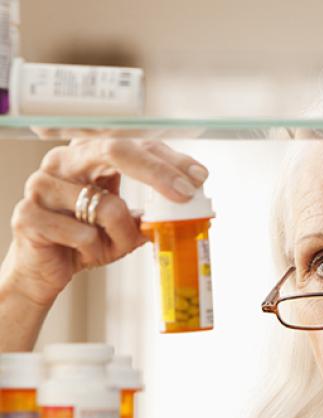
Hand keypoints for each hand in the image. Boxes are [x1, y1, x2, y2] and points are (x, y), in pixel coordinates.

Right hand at [0, 138, 208, 307]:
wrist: (44, 271)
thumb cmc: (84, 242)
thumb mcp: (125, 227)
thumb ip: (152, 215)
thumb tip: (192, 209)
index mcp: (88, 157)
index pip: (136, 146)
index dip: (170, 160)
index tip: (198, 176)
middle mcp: (63, 162)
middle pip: (115, 150)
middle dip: (157, 172)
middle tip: (185, 193)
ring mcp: (41, 185)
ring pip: (106, 206)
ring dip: (119, 236)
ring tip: (105, 246)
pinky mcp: (28, 214)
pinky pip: (82, 234)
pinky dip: (92, 251)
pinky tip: (80, 253)